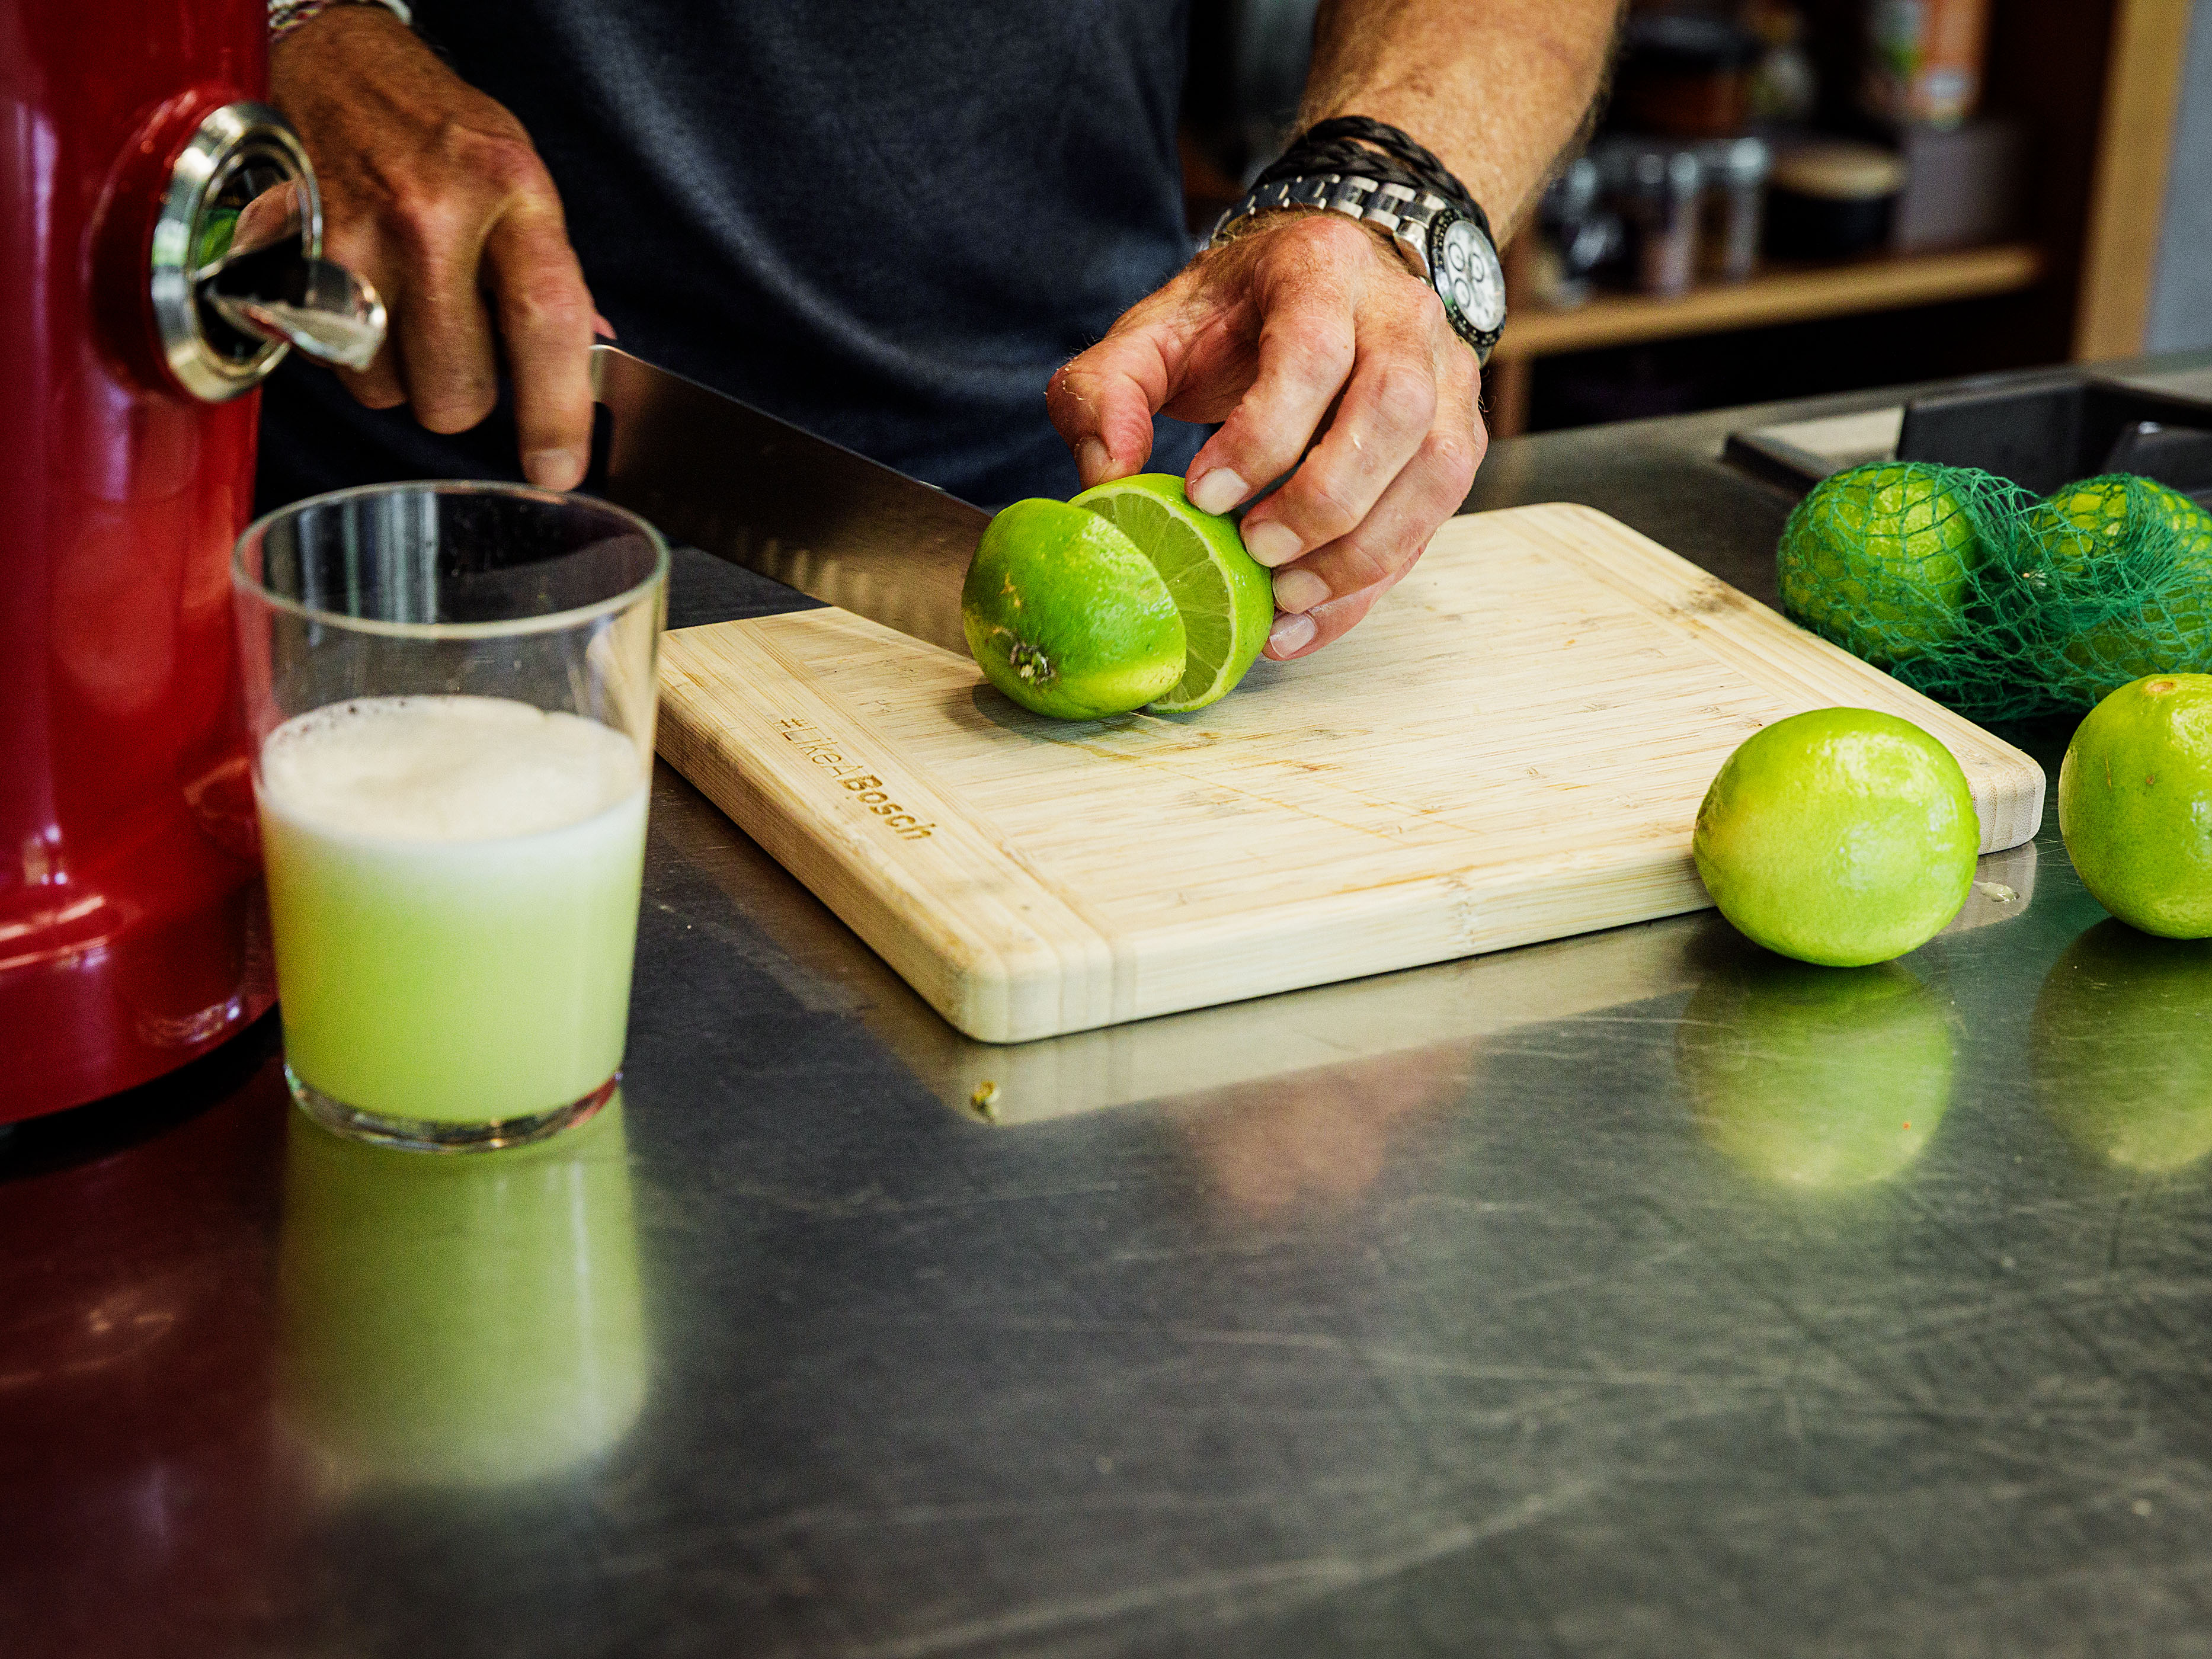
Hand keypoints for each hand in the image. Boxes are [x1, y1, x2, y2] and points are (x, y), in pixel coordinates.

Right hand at [270, 5, 595, 488]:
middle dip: (461, 392)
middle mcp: (431, 215)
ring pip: (387, 390)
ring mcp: (352, 238)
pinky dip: (347, 348)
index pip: (547, 322)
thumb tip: (590, 360)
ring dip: (398, 370)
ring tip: (400, 300)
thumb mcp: (517, 178)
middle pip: (458, 390)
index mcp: (509, 192)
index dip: (556, 413)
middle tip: (456, 341)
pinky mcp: (286, 258)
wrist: (329, 61)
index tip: (556, 469)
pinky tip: (357, 292)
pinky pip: (330, 361)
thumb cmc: (431, 126)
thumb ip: (548, 272)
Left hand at [1048, 212, 1483, 660]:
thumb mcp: (1154, 333)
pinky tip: (1309, 616)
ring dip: (1362, 551)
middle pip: (1393, 411)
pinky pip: (1435, 515)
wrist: (1325, 284)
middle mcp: (1401, 313)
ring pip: (1436, 469)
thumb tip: (1106, 477)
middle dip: (1324, 500)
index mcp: (1320, 269)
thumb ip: (1105, 391)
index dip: (1264, 435)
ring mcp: (1445, 374)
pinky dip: (1373, 579)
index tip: (1205, 496)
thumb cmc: (1236, 317)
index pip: (1313, 352)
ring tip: (1284, 598)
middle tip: (1255, 552)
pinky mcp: (1460, 433)